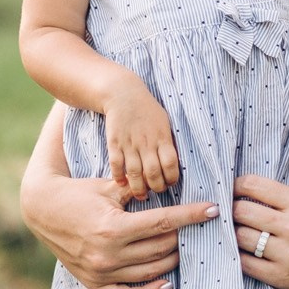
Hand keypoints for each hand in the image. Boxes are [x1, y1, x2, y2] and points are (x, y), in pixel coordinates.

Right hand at [23, 171, 215, 288]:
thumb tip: (170, 187)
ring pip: (151, 271)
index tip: (213, 210)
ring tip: (188, 248)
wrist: (42, 210)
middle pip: (161, 248)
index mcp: (114, 228)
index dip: (191, 216)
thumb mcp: (109, 187)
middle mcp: (109, 254)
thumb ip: (138, 192)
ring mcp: (102, 272)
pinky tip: (167, 283)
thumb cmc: (79, 193)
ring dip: (173, 259)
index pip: (164, 223)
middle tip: (201, 227)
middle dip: (185, 236)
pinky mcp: (95, 283)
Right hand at [104, 77, 179, 197]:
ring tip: (140, 194)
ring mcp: (129, 144)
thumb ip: (168, 143)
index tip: (170, 183)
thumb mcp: (165, 122)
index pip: (171, 164)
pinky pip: (116, 165)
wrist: (124, 94)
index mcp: (162, 137)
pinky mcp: (114, 143)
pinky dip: (119, 177)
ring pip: (134, 173)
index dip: (172, 178)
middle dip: (156, 187)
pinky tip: (122, 183)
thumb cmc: (148, 110)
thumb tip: (173, 164)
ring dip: (138, 188)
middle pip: (153, 173)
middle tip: (156, 191)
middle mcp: (146, 142)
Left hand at [233, 174, 288, 288]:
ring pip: (240, 237)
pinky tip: (242, 248)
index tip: (235, 189)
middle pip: (242, 211)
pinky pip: (245, 262)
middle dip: (233, 209)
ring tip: (236, 228)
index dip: (238, 185)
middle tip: (231, 209)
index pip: (254, 186)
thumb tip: (284, 153)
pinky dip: (239, 255)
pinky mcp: (280, 276)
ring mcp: (286, 253)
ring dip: (234, 232)